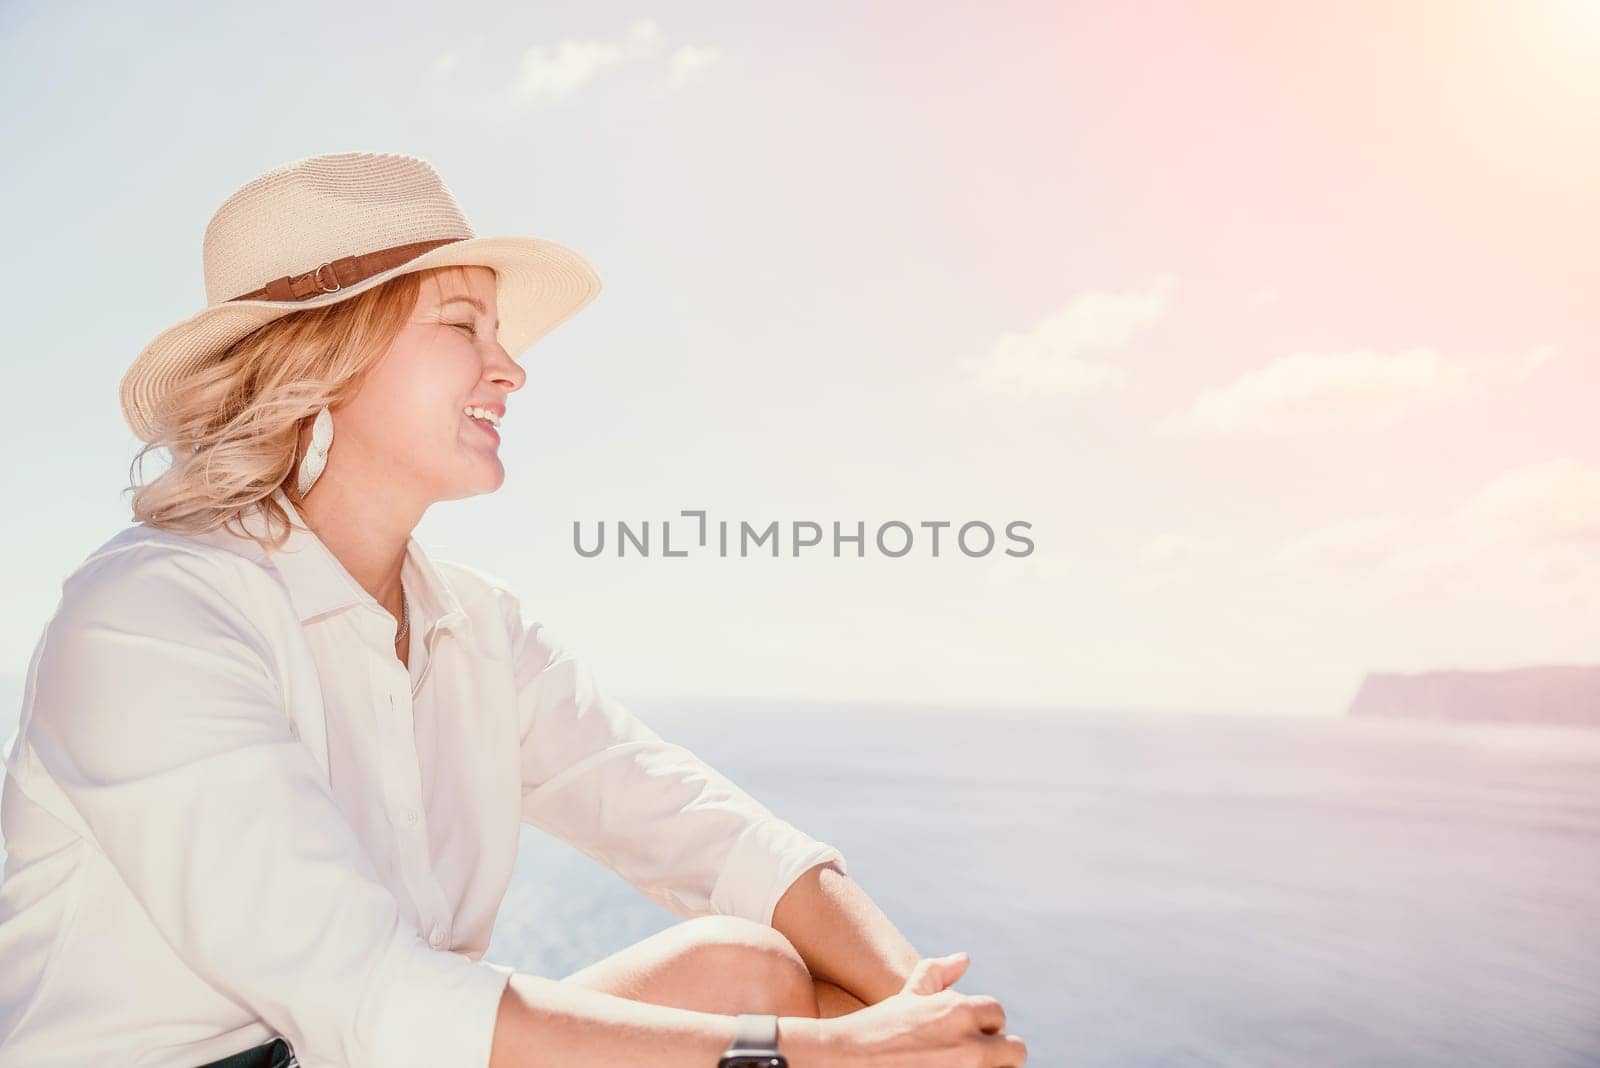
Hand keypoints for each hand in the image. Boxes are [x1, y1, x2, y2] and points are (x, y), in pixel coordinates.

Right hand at [823, 952, 1027, 1065]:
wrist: (849, 1062)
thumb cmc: (878, 1029)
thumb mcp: (909, 997)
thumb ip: (937, 973)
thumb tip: (964, 958)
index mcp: (960, 1011)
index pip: (998, 1015)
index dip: (982, 1025)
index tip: (961, 1036)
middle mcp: (970, 1044)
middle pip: (1015, 1050)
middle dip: (997, 1053)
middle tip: (968, 1057)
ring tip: (956, 1064)